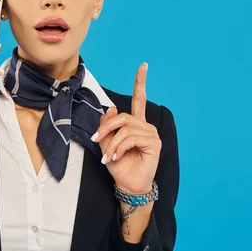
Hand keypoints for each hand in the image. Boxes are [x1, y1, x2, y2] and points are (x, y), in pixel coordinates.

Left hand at [92, 63, 160, 194]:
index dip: (140, 82)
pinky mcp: (154, 143)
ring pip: (125, 129)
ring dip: (112, 143)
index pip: (139, 99)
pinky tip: (117, 157)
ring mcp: (151, 134)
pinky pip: (131, 138)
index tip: (143, 66)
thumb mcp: (107, 142)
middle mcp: (145, 126)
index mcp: (135, 124)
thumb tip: (112, 108)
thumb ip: (108, 125)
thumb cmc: (119, 165)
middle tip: (97, 140)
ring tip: (108, 156)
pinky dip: (120, 147)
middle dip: (106, 127)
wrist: (127, 184)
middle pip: (123, 116)